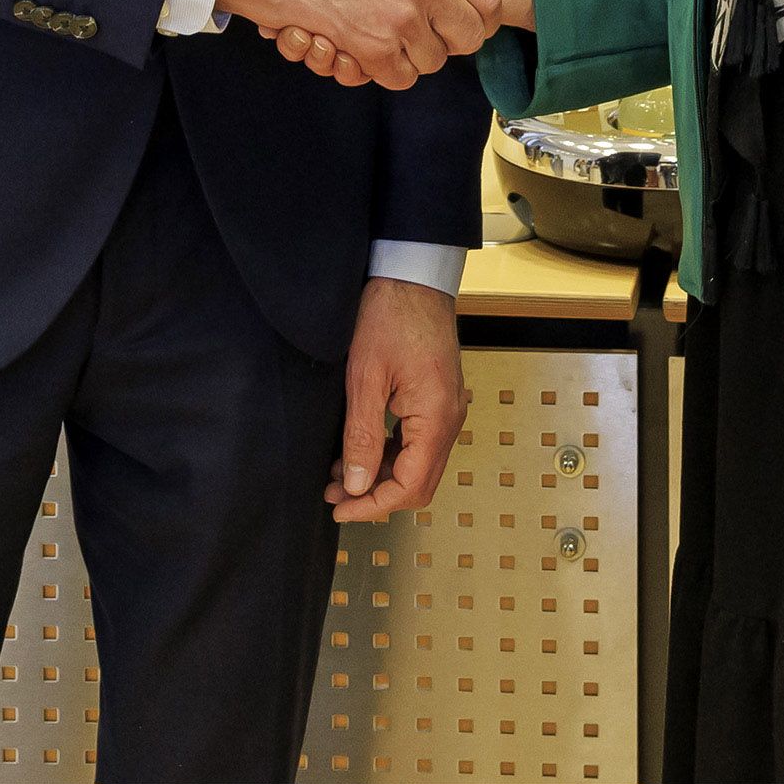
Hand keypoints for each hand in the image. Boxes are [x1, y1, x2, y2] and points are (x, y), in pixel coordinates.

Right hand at [217, 0, 488, 88]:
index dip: (474, 14)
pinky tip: (357, 48)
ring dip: (409, 55)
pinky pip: (399, 76)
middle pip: (468, 36)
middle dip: (446, 40)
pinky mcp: (374, 46)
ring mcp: (403, 16)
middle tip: (418, 33)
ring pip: (432, 60)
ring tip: (379, 35)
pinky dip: (381, 71)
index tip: (453, 18)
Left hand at [332, 277, 466, 521]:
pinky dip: (389, 454)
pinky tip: (358, 449)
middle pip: (418, 482)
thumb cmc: (391, 315)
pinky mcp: (437, 399)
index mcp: (436, 417)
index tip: (341, 508)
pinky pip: (417, 442)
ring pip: (417, 464)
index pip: (410, 486)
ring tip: (338, 474)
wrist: (412, 275)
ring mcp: (446, 409)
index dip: (373, 505)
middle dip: (375, 495)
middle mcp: (449, 419)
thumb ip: (361, 436)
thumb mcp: (365, 378)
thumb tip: (355, 485)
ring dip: (380, 475)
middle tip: (334, 494)